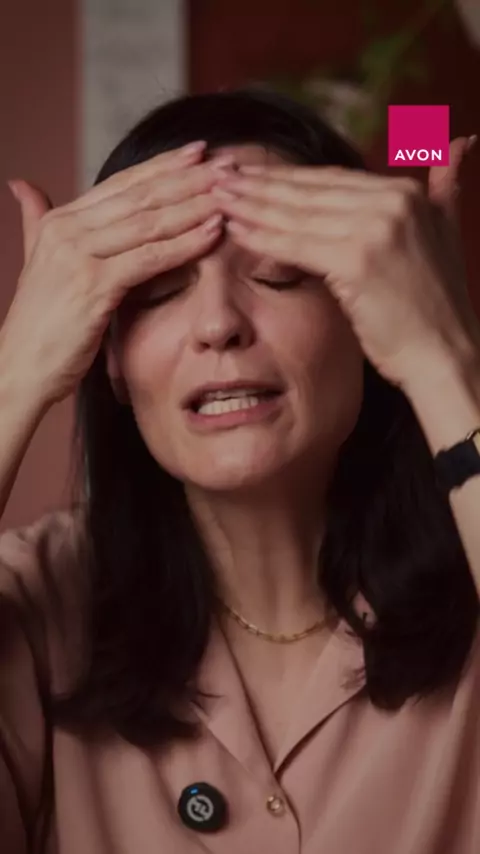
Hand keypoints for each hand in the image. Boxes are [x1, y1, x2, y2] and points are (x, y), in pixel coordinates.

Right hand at [1, 142, 224, 406]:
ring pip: (148, 222)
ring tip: (229, 194)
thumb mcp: (37, 262)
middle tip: (227, 165)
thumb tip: (23, 186)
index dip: (163, 165)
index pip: (121, 184)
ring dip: (194, 206)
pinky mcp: (93, 285)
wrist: (19, 367)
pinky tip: (213, 233)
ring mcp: (79, 256)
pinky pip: (149, 258)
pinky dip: (184, 244)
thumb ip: (37, 221)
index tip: (199, 152)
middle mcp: (67, 230)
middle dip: (188, 178)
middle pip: (140, 195)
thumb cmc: (39, 325)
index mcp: (60, 222)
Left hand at [213, 137, 478, 388]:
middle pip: (309, 191)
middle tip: (218, 175)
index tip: (250, 171)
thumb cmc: (435, 307)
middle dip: (259, 183)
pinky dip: (263, 236)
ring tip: (215, 197)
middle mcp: (392, 203)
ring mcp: (375, 230)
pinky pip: (297, 245)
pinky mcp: (357, 262)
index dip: (286, 176)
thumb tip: (462, 142)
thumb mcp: (447, 230)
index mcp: (405, 193)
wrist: (444, 355)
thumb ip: (444, 186)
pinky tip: (233, 229)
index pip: (330, 180)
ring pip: (297, 214)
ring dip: (251, 204)